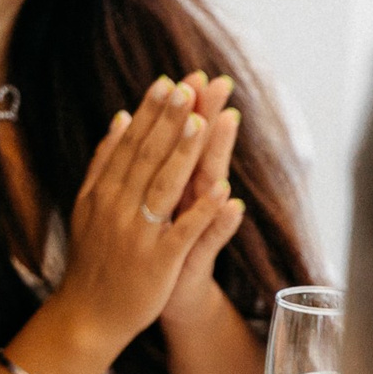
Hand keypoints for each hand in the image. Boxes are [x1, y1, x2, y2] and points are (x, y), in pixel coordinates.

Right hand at [54, 77, 244, 348]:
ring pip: (164, 187)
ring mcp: (138, 234)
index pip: (131, 144)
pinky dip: (202, 212)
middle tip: (189, 86)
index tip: (168, 83)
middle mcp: (118, 207)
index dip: (150, 113)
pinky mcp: (158, 262)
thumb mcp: (89, 204)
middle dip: (170, 121)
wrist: (88, 314)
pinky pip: (183, 233)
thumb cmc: (94, 258)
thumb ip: (104, 161)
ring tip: (202, 123)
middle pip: (148, 157)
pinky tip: (223, 191)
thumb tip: (121, 118)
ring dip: (183, 154)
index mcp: (104, 191)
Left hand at [161, 72, 249, 327]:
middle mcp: (189, 201)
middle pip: (201, 152)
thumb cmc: (154, 247)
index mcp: (173, 186)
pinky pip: (208, 239)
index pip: (182, 141)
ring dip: (218, 155)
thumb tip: (140, 124)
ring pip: (209, 186)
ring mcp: (195, 227)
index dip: (188, 109)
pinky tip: (232, 204)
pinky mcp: (194, 259)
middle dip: (208, 116)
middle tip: (218, 82)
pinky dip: (219, 223)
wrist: (162, 299)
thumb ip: (150, 167)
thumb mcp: (150, 204)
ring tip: (227, 121)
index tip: (194, 73)